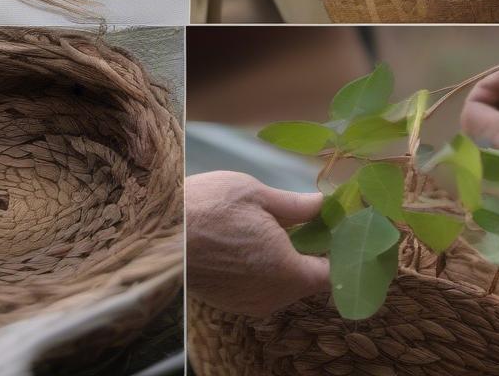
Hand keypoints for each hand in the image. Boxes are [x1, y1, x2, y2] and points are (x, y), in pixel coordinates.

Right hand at [186, 171, 329, 316]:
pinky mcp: (230, 302)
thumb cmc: (209, 208)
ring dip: (288, 262)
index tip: (337, 230)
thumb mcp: (257, 195)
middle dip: (312, 253)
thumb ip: (296, 206)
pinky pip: (262, 289)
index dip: (339, 253)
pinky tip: (256, 242)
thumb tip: (324, 205)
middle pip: (307, 281)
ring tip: (282, 227)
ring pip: (284, 286)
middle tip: (311, 221)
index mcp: (285, 270)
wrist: (160, 234)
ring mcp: (248, 303)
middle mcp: (270, 296)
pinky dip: (266, 270)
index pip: (330, 275)